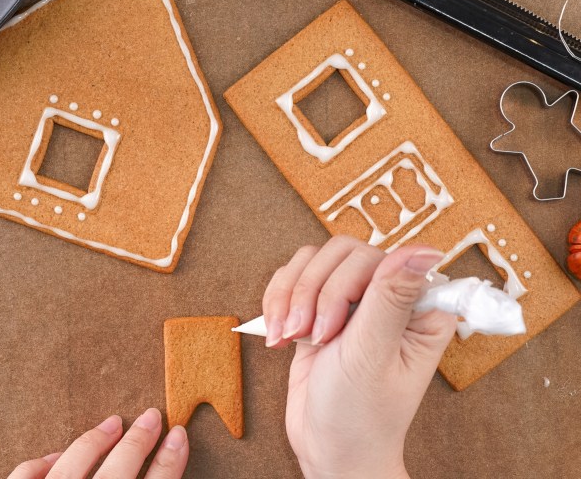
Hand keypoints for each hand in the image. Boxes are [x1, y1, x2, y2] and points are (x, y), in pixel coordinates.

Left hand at [7, 408, 187, 478]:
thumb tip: (155, 469)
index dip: (171, 459)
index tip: (179, 436)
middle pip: (121, 468)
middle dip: (140, 439)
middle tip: (152, 417)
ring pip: (75, 462)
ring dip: (96, 440)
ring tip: (112, 423)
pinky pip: (27, 477)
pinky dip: (43, 464)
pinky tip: (55, 457)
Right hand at [262, 236, 456, 478]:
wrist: (329, 449)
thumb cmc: (362, 415)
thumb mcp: (372, 356)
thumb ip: (390, 298)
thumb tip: (423, 250)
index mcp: (418, 308)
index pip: (378, 258)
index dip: (346, 285)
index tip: (333, 329)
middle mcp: (388, 297)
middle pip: (339, 254)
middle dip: (313, 294)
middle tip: (309, 335)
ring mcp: (351, 301)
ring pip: (311, 262)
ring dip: (291, 297)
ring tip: (289, 335)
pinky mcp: (319, 308)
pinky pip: (291, 278)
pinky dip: (277, 301)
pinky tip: (279, 334)